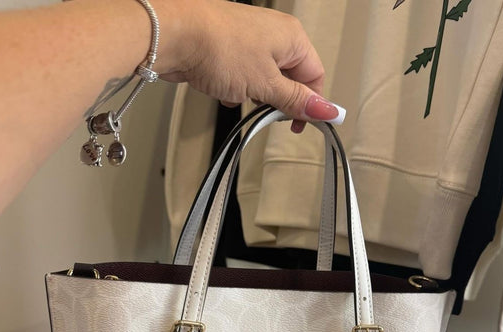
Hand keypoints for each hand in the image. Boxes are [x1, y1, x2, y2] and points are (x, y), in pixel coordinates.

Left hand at [157, 0, 339, 132]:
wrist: (174, 35)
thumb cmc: (220, 48)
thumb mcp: (266, 84)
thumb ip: (296, 100)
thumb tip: (328, 111)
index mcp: (292, 38)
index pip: (314, 77)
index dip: (310, 104)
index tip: (299, 125)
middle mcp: (274, 35)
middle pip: (289, 79)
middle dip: (277, 100)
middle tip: (265, 112)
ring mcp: (249, 42)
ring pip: (263, 81)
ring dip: (254, 96)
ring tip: (239, 95)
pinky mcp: (228, 50)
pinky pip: (241, 77)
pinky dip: (235, 89)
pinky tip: (223, 90)